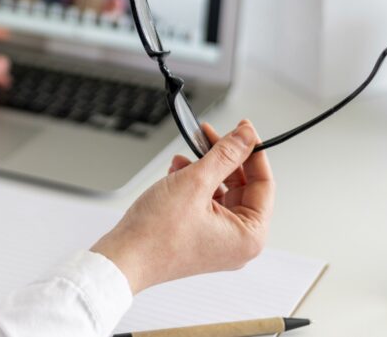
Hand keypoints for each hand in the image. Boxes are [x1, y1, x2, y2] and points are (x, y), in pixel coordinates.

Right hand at [90, 119, 274, 293]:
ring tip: (186, 155)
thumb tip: (245, 136)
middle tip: (210, 135)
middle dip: (222, 159)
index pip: (263, 184)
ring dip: (204, 169)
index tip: (243, 129)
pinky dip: (193, 183)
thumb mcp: (196, 182)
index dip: (252, 152)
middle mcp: (237, 241)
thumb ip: (225, 155)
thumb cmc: (156, 235)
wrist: (123, 257)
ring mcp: (217, 240)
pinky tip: (177, 170)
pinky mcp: (198, 236)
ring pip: (220, 192)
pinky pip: (204, 202)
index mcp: (248, 235)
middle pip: (242, 186)